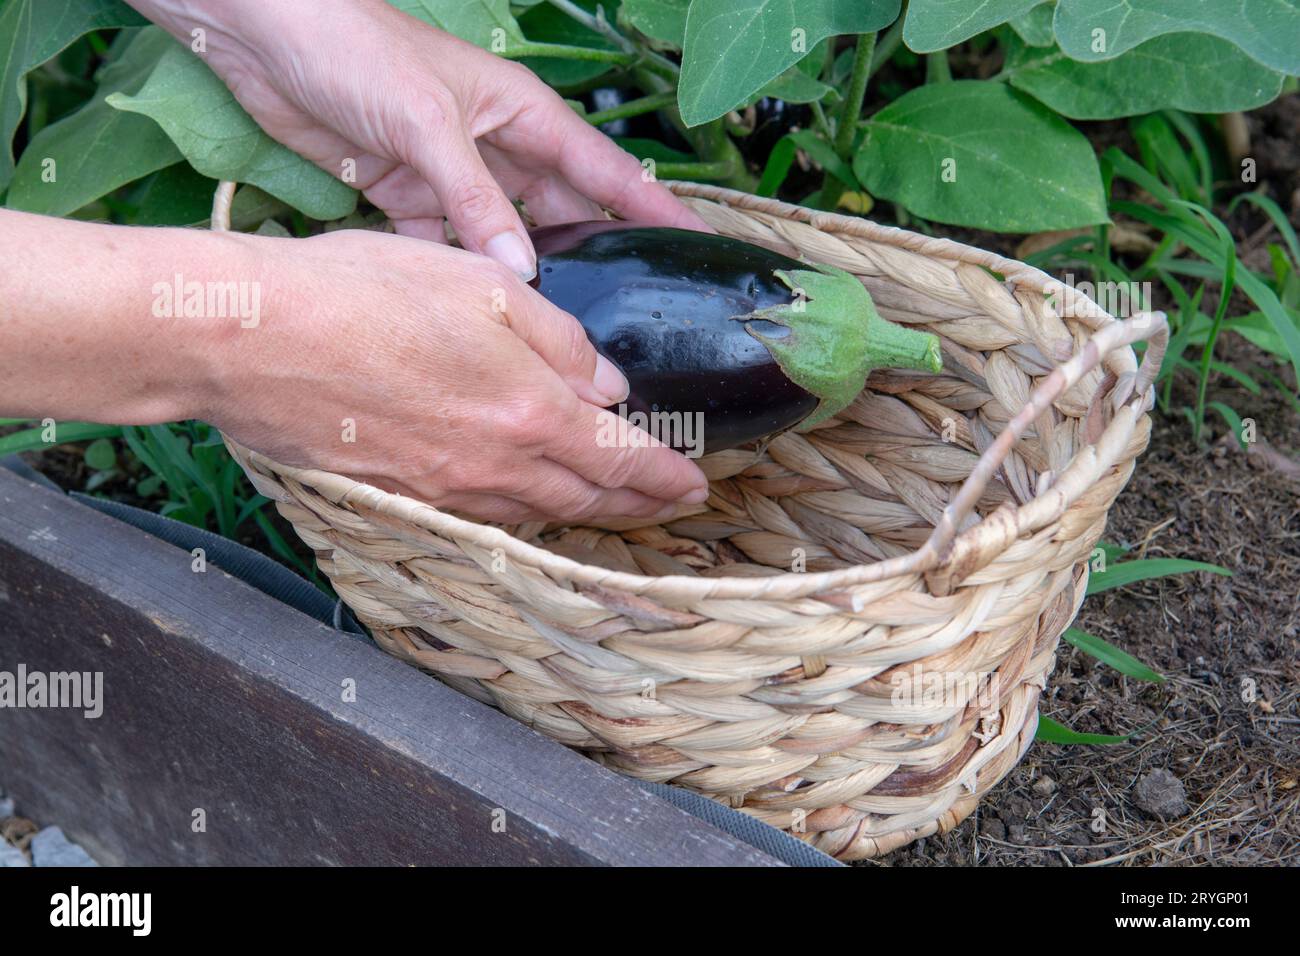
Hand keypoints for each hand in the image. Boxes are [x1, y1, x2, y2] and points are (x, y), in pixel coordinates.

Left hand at [133, 0, 709, 277]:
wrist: (265, 36)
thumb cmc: (357, 52)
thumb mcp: (428, 123)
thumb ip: (475, 197)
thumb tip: (523, 270)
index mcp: (522, 115)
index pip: (605, 169)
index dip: (652, 209)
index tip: (695, 247)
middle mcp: (497, 147)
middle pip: (563, 213)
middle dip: (593, 258)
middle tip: (626, 317)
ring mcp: (453, 175)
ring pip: (508, 237)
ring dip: (528, 276)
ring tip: (562, 332)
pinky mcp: (407, 196)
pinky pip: (448, 246)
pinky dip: (463, 275)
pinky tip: (481, 312)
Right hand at [203, 227, 709, 521]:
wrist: (252, 338)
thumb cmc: (365, 294)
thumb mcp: (486, 287)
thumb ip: (561, 340)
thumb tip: (609, 385)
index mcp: (532, 414)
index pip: (623, 460)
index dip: (667, 478)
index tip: (697, 486)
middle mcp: (497, 469)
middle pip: (586, 499)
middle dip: (638, 506)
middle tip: (671, 505)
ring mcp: (445, 491)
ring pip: (536, 513)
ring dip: (583, 510)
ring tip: (609, 503)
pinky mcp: (401, 495)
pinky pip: (482, 514)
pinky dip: (522, 510)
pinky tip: (524, 497)